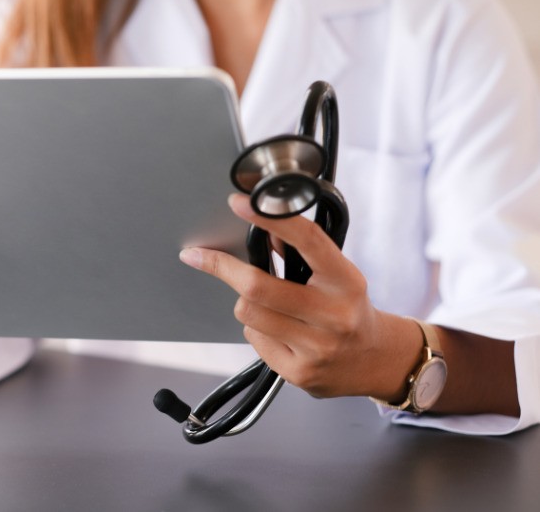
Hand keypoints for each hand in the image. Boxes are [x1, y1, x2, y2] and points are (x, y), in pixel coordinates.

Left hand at [179, 193, 420, 400]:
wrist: (377, 361)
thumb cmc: (351, 309)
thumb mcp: (339, 275)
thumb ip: (304, 252)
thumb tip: (265, 231)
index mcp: (346, 282)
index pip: (306, 240)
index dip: (269, 219)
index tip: (239, 203)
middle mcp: (333, 316)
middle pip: (257, 287)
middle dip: (222, 267)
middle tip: (201, 256)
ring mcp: (316, 348)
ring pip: (248, 314)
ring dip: (246, 303)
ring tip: (267, 305)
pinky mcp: (299, 373)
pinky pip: (254, 339)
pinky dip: (257, 330)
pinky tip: (279, 331)